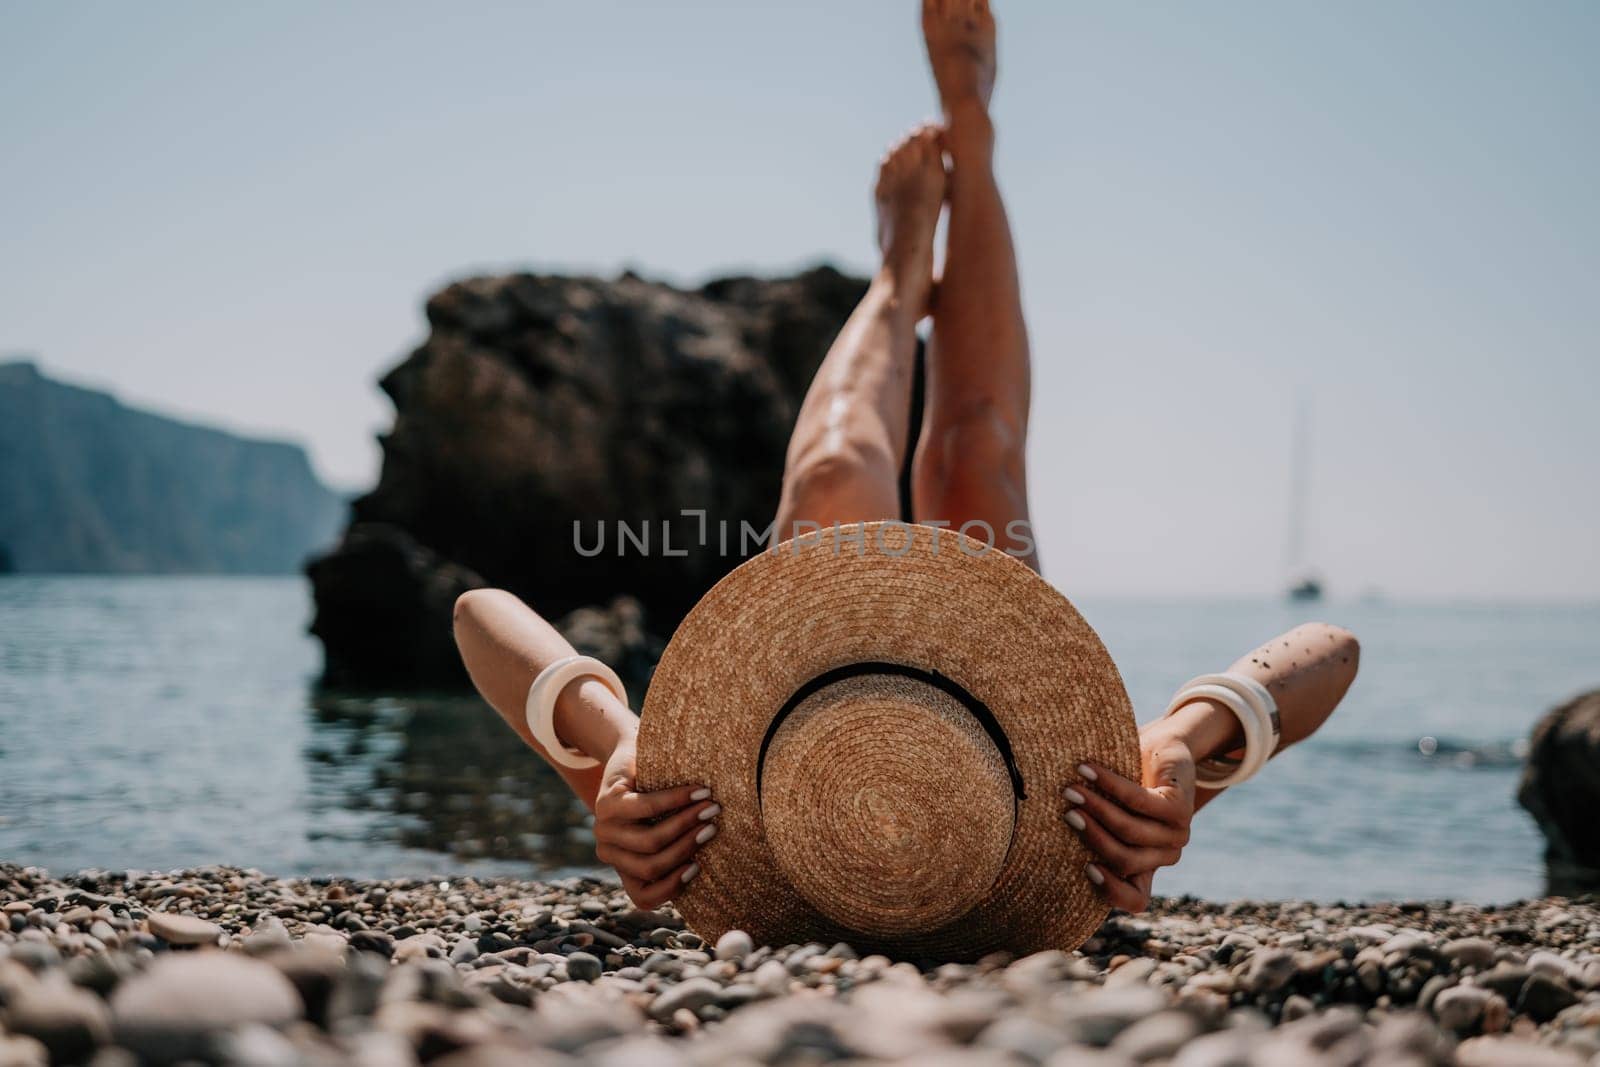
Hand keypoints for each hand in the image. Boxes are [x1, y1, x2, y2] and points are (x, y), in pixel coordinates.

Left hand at [592, 735, 718, 908]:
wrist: (630, 757)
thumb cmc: (657, 795)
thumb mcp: (665, 826)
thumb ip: (678, 845)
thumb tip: (715, 859)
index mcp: (624, 868)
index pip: (644, 897)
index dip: (673, 888)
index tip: (699, 867)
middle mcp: (609, 853)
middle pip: (651, 866)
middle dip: (688, 848)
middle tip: (714, 827)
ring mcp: (604, 830)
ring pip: (650, 841)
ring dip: (686, 823)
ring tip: (710, 808)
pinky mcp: (607, 803)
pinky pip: (648, 807)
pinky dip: (677, 800)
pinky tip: (698, 792)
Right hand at [1066, 729, 1195, 912]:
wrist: (1166, 751)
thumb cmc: (1127, 785)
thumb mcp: (1111, 812)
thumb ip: (1094, 829)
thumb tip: (1045, 834)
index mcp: (1148, 866)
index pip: (1136, 899)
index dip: (1111, 891)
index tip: (1084, 867)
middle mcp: (1166, 856)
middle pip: (1124, 860)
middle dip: (1091, 836)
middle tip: (1066, 812)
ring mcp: (1177, 834)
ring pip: (1129, 830)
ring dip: (1095, 808)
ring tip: (1071, 789)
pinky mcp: (1180, 807)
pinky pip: (1137, 800)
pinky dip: (1108, 785)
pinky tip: (1087, 771)